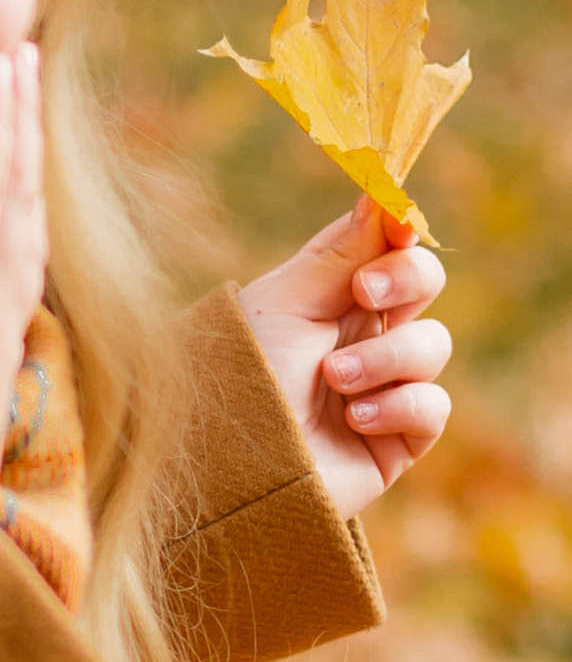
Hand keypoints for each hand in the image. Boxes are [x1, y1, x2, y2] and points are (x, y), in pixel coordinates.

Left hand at [237, 198, 450, 517]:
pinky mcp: (395, 441)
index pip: (385, 247)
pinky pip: (433, 405)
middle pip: (423, 283)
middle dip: (405, 280)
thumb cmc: (240, 380)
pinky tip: (354, 418)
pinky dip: (399, 404)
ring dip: (386, 357)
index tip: (396, 224)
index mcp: (327, 298)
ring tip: (334, 379)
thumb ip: (339, 253)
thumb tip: (383, 192)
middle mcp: (358, 336)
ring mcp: (381, 388)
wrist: (228, 470)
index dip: (399, 232)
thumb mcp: (284, 305)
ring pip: (433, 345)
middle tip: (364, 294)